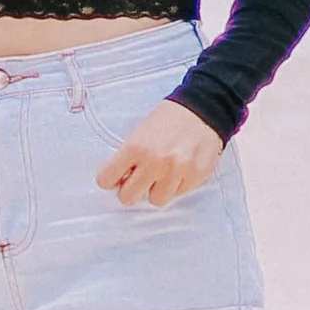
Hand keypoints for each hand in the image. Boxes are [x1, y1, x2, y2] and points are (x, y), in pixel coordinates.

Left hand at [95, 100, 224, 206]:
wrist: (203, 109)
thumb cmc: (169, 119)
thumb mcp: (140, 131)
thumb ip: (128, 156)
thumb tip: (118, 180)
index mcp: (135, 147)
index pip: (106, 179)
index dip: (110, 179)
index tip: (116, 178)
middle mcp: (154, 161)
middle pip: (128, 197)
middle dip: (131, 190)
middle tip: (138, 181)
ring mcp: (176, 171)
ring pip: (156, 200)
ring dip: (157, 189)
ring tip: (163, 174)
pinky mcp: (195, 176)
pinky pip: (178, 194)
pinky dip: (177, 185)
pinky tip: (180, 169)